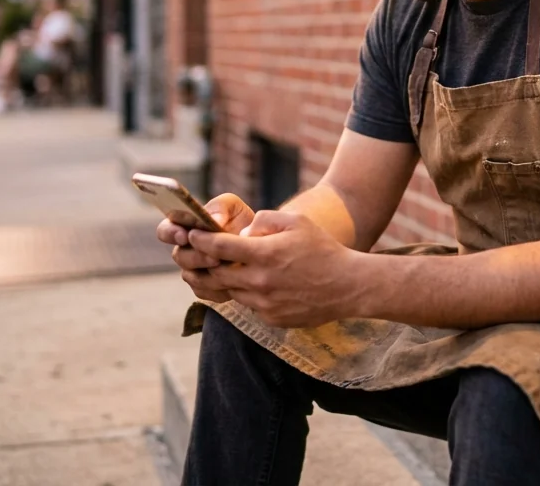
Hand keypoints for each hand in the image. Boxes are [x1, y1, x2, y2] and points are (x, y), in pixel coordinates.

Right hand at [157, 193, 254, 302]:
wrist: (258, 243)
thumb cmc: (240, 220)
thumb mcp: (232, 206)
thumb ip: (220, 207)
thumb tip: (214, 220)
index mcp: (184, 227)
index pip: (165, 231)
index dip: (170, 233)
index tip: (185, 234)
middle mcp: (184, 250)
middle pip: (179, 256)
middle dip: (197, 256)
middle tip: (215, 256)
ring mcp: (193, 270)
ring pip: (191, 276)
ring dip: (208, 272)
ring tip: (227, 265)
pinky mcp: (205, 288)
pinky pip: (204, 291)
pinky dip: (218, 287)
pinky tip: (234, 281)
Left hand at [189, 210, 361, 327]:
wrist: (348, 286)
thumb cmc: (323, 249)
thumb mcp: (296, 222)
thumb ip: (265, 220)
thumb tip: (242, 234)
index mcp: (265, 254)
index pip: (219, 247)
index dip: (201, 240)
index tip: (191, 234)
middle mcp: (261, 282)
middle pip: (216, 274)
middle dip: (202, 264)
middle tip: (193, 255)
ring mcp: (265, 304)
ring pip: (231, 291)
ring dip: (224, 280)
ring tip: (220, 268)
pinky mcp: (272, 319)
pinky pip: (249, 305)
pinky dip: (246, 294)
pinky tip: (254, 284)